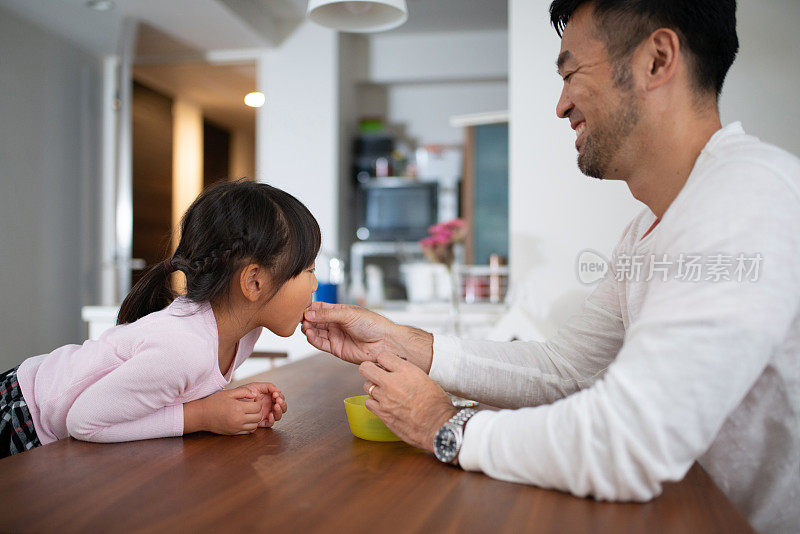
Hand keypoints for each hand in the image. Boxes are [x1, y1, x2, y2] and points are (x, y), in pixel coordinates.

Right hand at [191, 386, 263, 434]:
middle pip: (258, 416)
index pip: (257, 407)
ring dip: (256, 418)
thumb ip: (243, 391)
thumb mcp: (228, 393)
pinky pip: (248, 431)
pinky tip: (247, 419)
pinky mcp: (234, 433)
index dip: (259, 401)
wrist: (202, 415)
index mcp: (238, 408)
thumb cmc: (214, 402)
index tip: (256, 398)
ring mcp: (236, 428)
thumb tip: (255, 394)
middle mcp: (239, 420)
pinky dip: (251, 426)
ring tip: (251, 412)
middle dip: (259, 410)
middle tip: (255, 405)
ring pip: (255, 425)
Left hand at [242, 382, 286, 427]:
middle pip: (282, 408)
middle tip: (278, 401)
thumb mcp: (256, 386)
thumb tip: (279, 390)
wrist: (233, 400)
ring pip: (278, 416)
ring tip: (275, 407)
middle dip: (282, 404)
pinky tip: (270, 415)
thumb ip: (268, 386)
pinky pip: (270, 423)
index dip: (281, 396)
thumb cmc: (244, 392)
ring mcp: (266, 414)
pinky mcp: (261, 421)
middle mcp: (269, 406)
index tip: (276, 394)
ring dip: (279, 411)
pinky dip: (272, 420)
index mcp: (270, 398)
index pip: (280, 398)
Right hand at [302, 302, 433, 371]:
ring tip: (306, 327)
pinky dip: (313, 339)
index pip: (320, 308)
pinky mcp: (336, 349)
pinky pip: (321, 344)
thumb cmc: (372, 324)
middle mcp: (337, 324)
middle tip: (303, 319)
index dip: (310, 308)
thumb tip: (309, 313)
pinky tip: (309, 334)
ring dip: (309, 329)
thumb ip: (327, 314)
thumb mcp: (348, 315)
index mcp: (340, 312)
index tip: (302, 308)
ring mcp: (336, 336)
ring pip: (316, 332)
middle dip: (308, 319)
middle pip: (316, 320)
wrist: (384, 342)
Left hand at [359, 352, 457, 451]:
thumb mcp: (426, 379)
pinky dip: (374, 402)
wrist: (437, 425)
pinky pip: (369, 403)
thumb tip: (399, 371)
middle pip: (366, 368)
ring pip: (367, 386)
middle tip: (375, 374)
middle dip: (370, 370)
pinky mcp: (382, 413)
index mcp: (406, 371)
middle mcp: (392, 382)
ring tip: (382, 392)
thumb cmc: (437, 404)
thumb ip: (408, 373)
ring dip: (373, 387)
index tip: (385, 364)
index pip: (382, 356)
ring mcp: (385, 398)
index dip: (383, 360)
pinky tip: (382, 404)